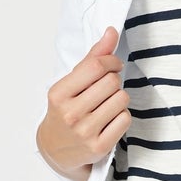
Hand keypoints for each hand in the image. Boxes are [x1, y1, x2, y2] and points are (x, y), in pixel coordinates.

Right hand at [37, 27, 130, 179]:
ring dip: (119, 98)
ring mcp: (85, 132)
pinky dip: (122, 116)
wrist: (56, 149)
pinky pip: (125, 119)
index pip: (96, 66)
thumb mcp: (71, 83)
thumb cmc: (65, 110)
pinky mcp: (99, 146)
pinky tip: (110, 119)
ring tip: (107, 103)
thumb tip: (111, 31)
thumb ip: (92, 58)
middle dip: (114, 80)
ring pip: (122, 99)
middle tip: (108, 87)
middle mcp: (70, 113)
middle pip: (112, 82)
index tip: (113, 64)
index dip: (111, 61)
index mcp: (59, 93)